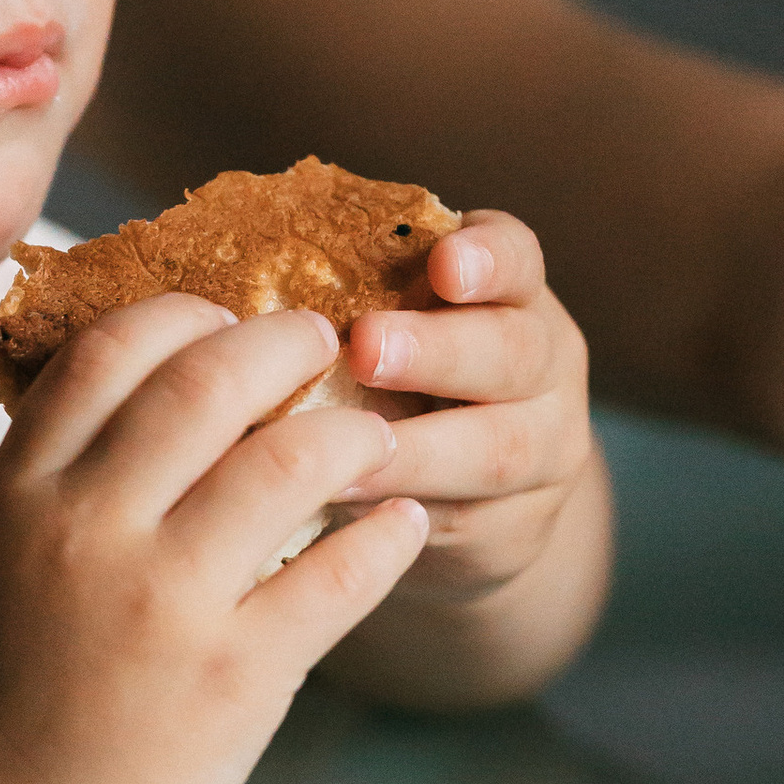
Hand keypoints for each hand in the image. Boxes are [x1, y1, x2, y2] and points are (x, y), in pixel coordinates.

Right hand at [0, 295, 428, 783]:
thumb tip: (137, 390)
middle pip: (207, 380)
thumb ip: (52, 474)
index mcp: (19, 494)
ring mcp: (165, 603)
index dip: (183, 313)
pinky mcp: (235, 677)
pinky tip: (403, 524)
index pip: (110, 350)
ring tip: (375, 439)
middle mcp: (88, 530)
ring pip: (289, 462)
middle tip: (322, 344)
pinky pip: (338, 575)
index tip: (225, 320)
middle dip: (283, 343)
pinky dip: (385, 537)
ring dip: (350, 434)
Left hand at [336, 212, 596, 609]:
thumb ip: (358, 296)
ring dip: (416, 451)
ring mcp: (542, 448)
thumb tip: (241, 286)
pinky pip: (464, 520)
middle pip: (512, 352)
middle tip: (366, 347)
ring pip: (496, 449)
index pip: (517, 258)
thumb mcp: (405, 324)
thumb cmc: (410, 379)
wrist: (485, 496)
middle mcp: (543, 364)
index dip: (486, 258)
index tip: (443, 263)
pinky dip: (399, 512)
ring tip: (344, 455)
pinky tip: (342, 508)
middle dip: (438, 350)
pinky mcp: (516, 525)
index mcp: (510, 294)